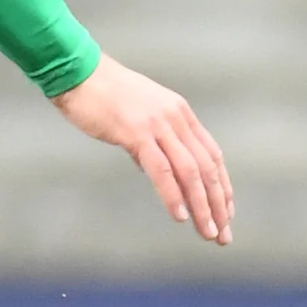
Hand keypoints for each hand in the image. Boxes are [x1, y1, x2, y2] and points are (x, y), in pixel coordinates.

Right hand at [53, 54, 235, 243]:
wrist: (78, 72)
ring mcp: (158, 124)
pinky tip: (180, 216)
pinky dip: (173, 195)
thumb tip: (155, 170)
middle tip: (223, 235)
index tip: (227, 213)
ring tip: (208, 232)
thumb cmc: (104, 95)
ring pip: (190, 171)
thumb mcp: (139, 117)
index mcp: (181, 114)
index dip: (223, 186)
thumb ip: (152, 142)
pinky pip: (161, 169)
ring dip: (201, 205)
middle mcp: (177, 118)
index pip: (212, 156)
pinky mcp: (137, 132)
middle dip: (218, 204)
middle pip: (208, 168)